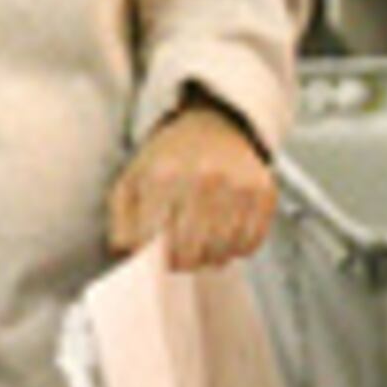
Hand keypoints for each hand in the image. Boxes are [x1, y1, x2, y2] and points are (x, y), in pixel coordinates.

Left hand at [106, 96, 277, 269]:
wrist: (217, 124)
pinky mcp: (264, 194)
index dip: (151, 255)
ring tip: (202, 244)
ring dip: (209, 258)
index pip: (152, 239)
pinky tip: (225, 234)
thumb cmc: (170, 158)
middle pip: (189, 253)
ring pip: (221, 253)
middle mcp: (204, 180)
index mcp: (163, 176)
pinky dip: (236, 248)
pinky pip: (250, 244)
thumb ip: (121, 219)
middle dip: (180, 262)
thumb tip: (127, 252)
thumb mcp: (132, 178)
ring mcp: (238, 187)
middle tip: (179, 256)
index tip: (155, 252)